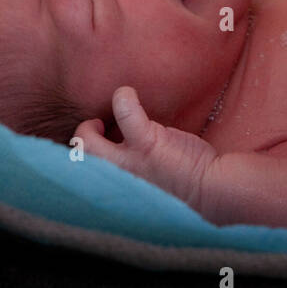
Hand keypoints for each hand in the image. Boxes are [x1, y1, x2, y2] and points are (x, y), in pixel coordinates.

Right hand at [74, 86, 215, 207]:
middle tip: (99, 126)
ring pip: (83, 141)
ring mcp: (127, 163)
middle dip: (80, 136)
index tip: (99, 143)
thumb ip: (129, 169)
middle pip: (73, 158)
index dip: (81, 156)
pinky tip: (129, 94)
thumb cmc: (182, 184)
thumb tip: (119, 144)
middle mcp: (114, 180)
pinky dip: (123, 97)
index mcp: (114, 190)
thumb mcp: (147, 183)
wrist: (213, 192)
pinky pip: (124, 111)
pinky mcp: (146, 145)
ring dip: (91, 124)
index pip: (80, 177)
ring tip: (112, 114)